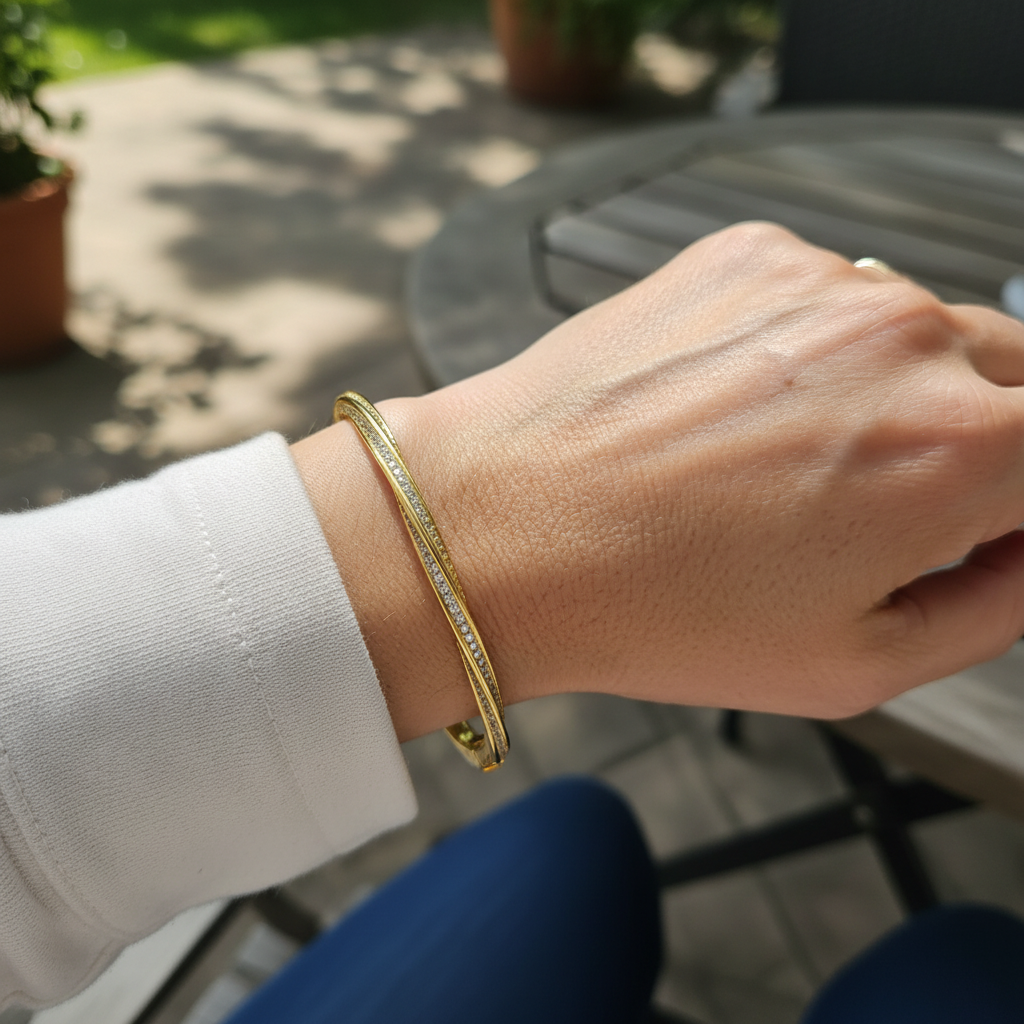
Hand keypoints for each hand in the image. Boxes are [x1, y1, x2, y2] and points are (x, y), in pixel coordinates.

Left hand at [293, 223, 1023, 737]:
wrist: (502, 527)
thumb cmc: (653, 605)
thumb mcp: (856, 663)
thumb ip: (994, 604)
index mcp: (960, 450)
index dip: (1022, 504)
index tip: (983, 527)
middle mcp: (905, 338)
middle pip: (1016, 378)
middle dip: (978, 443)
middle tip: (877, 506)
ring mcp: (822, 280)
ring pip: (919, 331)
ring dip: (887, 391)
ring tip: (778, 463)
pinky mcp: (748, 253)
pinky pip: (827, 298)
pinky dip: (808, 349)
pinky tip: (731, 411)